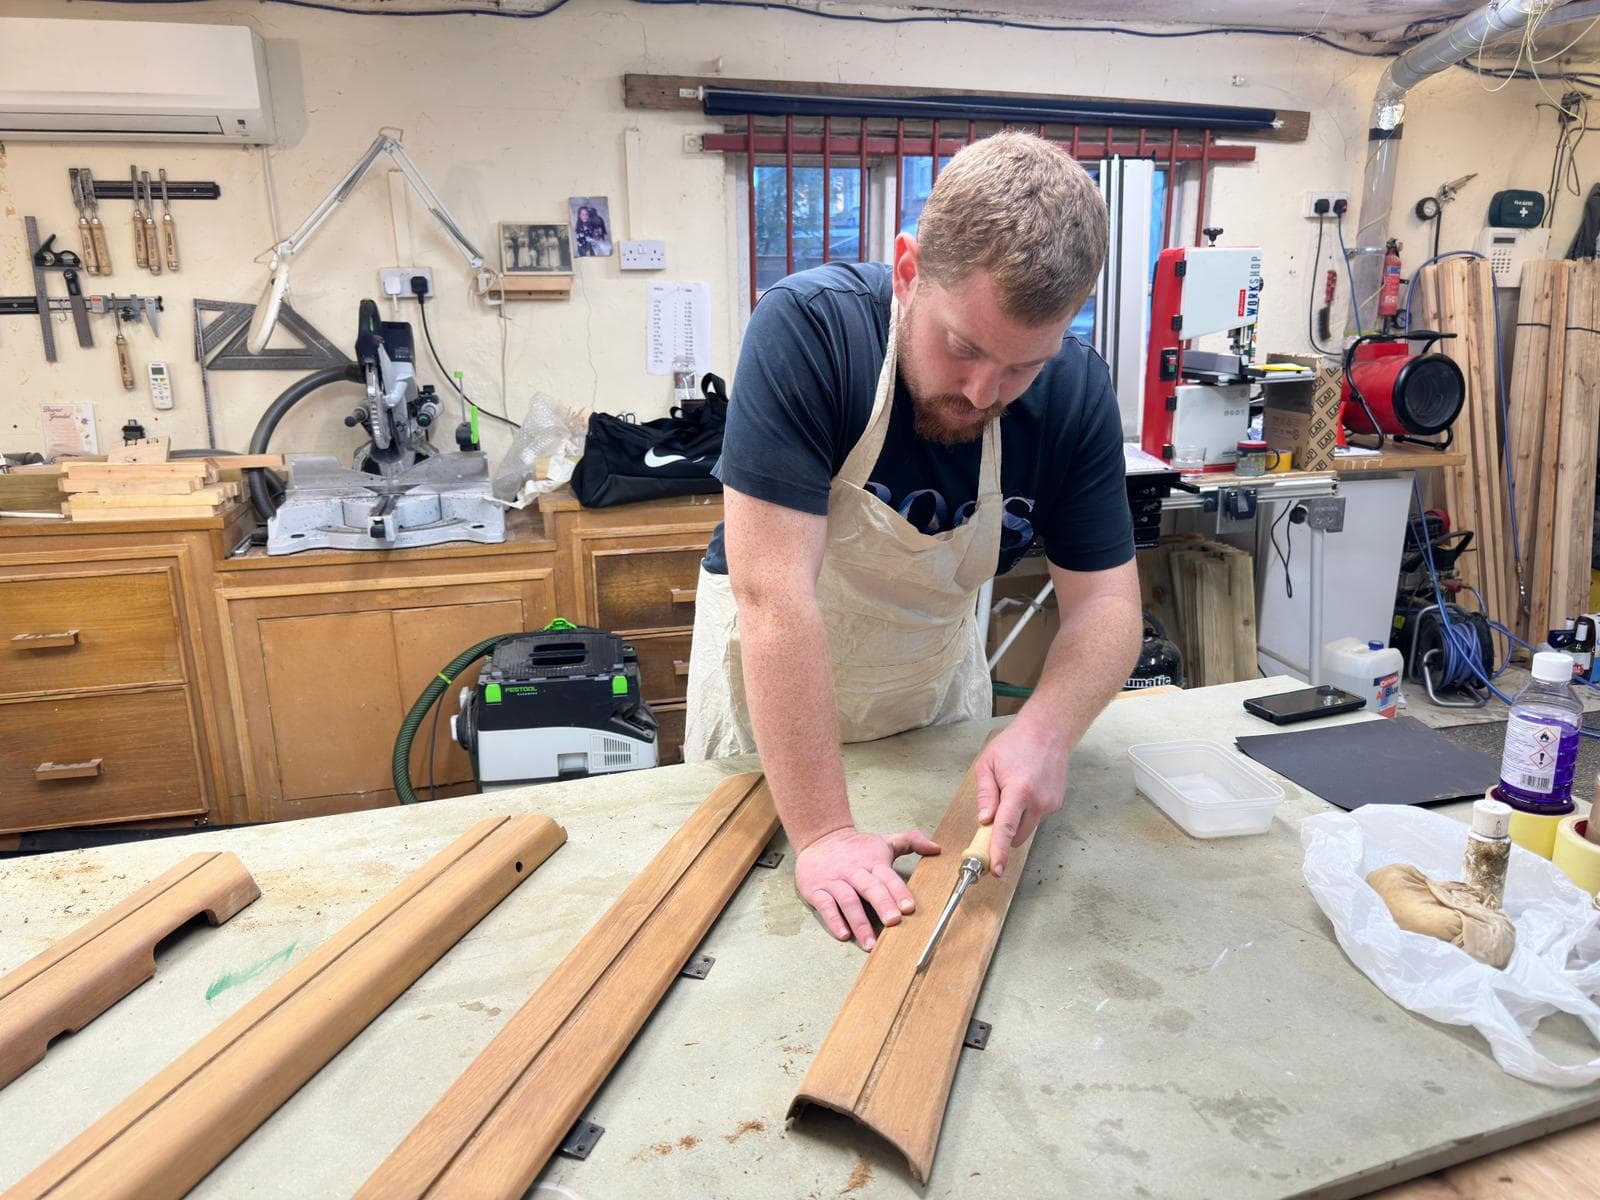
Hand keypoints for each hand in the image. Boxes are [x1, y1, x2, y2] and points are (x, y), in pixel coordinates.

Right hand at [794, 827, 940, 949]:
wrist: (819, 837)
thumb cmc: (856, 847)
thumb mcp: (884, 840)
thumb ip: (911, 841)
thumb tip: (936, 848)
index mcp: (873, 861)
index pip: (887, 876)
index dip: (898, 891)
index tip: (908, 908)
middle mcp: (854, 871)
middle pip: (869, 887)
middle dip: (882, 904)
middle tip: (893, 922)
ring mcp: (835, 881)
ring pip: (847, 900)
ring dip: (859, 922)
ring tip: (870, 942)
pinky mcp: (816, 890)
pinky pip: (825, 906)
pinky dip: (834, 920)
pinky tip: (843, 934)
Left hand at [973, 720, 1068, 878]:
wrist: (1048, 732)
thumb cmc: (1014, 744)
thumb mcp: (988, 764)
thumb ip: (985, 795)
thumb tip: (984, 821)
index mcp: (1019, 791)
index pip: (1006, 829)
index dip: (999, 851)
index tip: (995, 869)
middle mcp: (1038, 801)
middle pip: (1017, 837)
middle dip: (1003, 835)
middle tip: (991, 820)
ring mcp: (1050, 804)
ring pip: (1027, 828)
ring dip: (1015, 822)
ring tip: (1011, 792)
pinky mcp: (1056, 804)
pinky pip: (1036, 818)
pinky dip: (1026, 812)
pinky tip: (1025, 789)